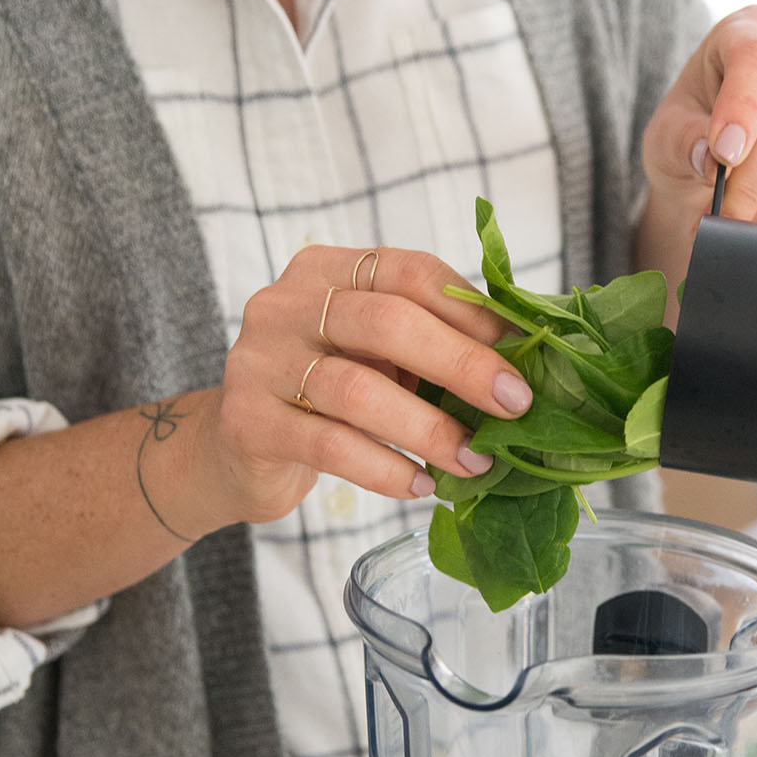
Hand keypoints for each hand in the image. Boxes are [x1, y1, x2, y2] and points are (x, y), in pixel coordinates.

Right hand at [191, 245, 532, 528]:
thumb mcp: (374, 355)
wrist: (233, 451)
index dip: (470, 311)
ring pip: (359, 390)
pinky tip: (423, 486)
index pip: (409, 271)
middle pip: (387, 322)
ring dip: (430, 429)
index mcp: (327, 270)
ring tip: (475, 461)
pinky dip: (387, 470)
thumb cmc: (325, 396)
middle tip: (514, 406)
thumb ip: (429, 345)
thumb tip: (524, 364)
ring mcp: (259, 361)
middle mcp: (285, 304)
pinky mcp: (248, 421)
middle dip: (462, 365)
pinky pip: (330, 446)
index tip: (521, 351)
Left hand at [642, 5, 756, 229]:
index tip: (723, 159)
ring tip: (738, 229)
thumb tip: (710, 159)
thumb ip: (683, 141)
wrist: (721, 160)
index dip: (744, 110)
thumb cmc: (692, 134)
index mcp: (750, 30)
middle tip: (723, 219)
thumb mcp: (667, 135)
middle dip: (754, 181)